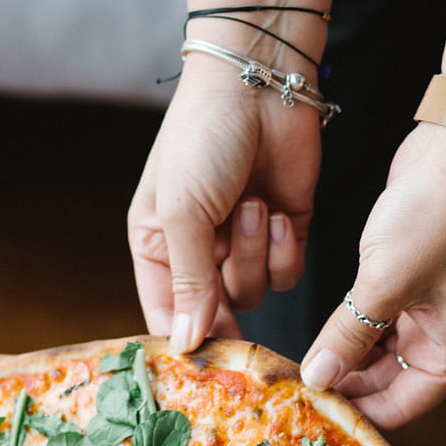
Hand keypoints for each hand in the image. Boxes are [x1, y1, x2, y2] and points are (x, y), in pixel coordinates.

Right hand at [128, 56, 321, 351]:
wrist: (259, 86)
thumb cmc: (201, 140)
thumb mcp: (181, 212)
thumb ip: (187, 281)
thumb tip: (184, 342)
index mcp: (158, 245)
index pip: (164, 311)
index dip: (181, 336)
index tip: (200, 359)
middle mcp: (200, 251)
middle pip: (213, 310)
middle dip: (225, 291)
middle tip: (232, 281)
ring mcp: (244, 244)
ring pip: (254, 293)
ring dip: (256, 254)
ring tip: (253, 207)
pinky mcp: (284, 234)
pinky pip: (287, 274)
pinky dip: (284, 249)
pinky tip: (277, 210)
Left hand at [300, 122, 445, 427]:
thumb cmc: (435, 216)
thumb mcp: (383, 284)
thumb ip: (347, 336)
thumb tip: (318, 378)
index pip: (402, 407)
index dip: (358, 414)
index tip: (314, 415)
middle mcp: (443, 336)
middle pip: (385, 383)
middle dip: (343, 386)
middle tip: (295, 391)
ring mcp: (423, 310)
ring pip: (373, 352)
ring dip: (340, 357)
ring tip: (298, 366)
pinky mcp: (402, 285)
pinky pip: (369, 322)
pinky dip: (344, 329)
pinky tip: (314, 334)